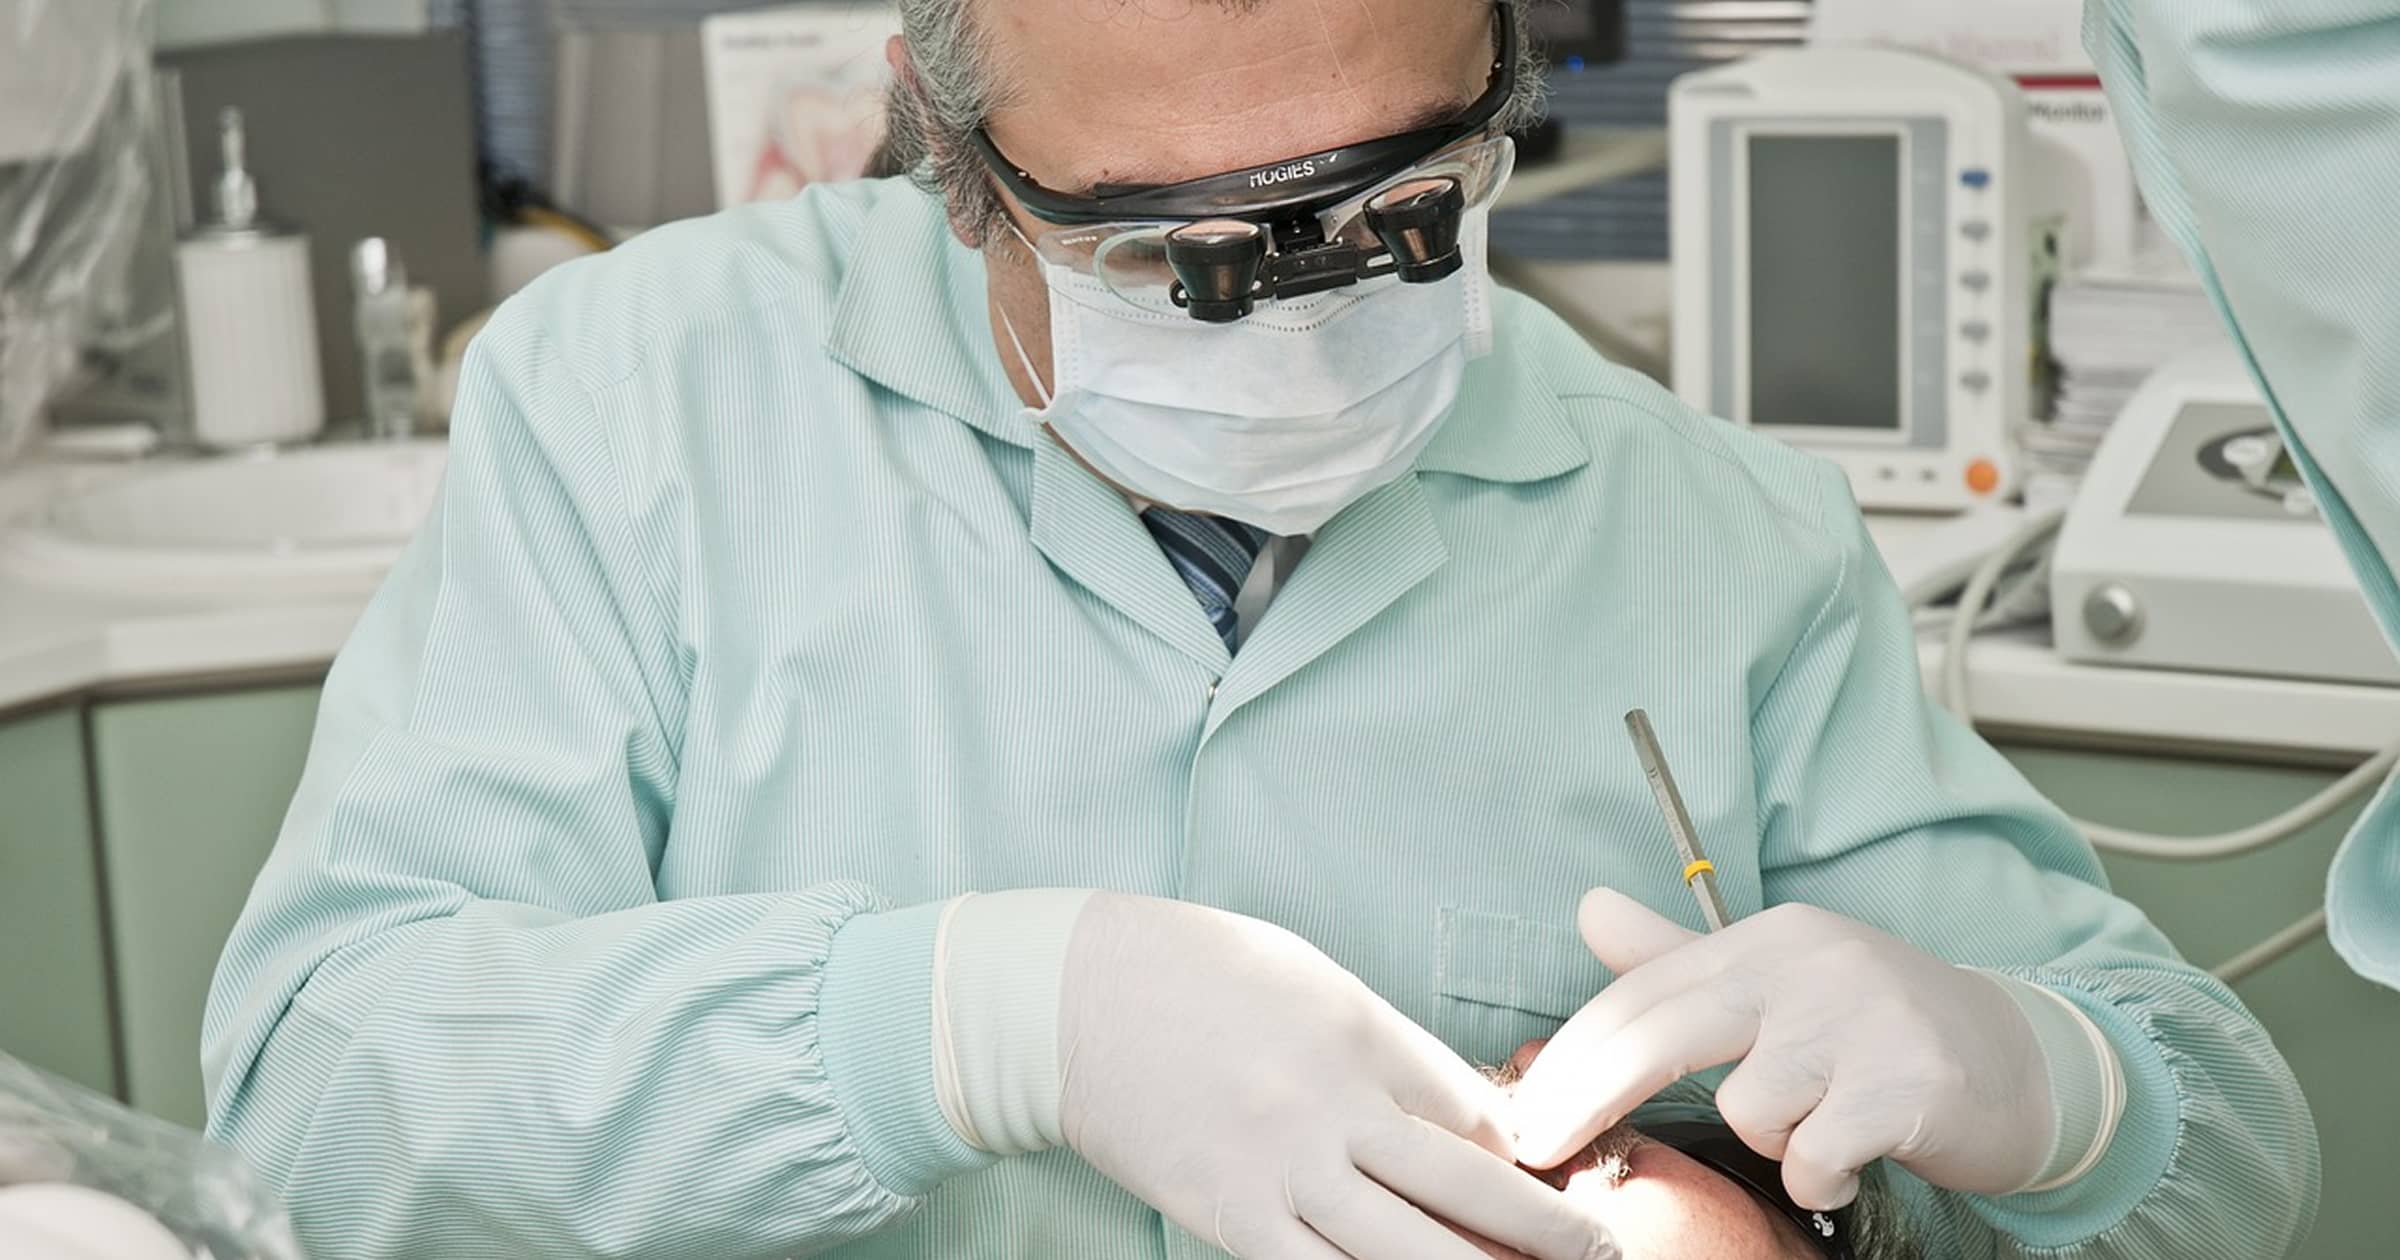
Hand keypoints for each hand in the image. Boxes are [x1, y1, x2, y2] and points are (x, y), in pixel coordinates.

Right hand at [1056, 893, 1616, 1259]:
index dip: (1526, 1163)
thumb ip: (1385, 1045)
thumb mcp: (1312, 980)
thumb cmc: (1193, 971)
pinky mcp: (1229, 1216)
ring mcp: (1283, 1168)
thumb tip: (1459, 1109)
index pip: (1477, 1116)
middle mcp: (1336, 1106)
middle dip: (1550, 1236)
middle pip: (1469, 1189)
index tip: (1556, 1191)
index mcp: (1364, 1034)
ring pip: (1408, 1252)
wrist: (1069, 995)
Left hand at [1508, 890, 2056, 1209]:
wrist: (2021, 1064)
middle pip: (1663, 1036)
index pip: (1644, 994)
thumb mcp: (1779, 983)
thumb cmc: (1877, 1030)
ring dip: (1775, 1139)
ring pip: (1750, 1111)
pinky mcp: (1907, 1082)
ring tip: (1822, 1124)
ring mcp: (1861, 1019)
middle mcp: (1811, 964)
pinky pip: (1813, 1154)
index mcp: (1770, 938)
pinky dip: (1823, 1174)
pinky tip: (1853, 1158)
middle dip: (1586, 1099)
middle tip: (1540, 1152)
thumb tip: (1588, 908)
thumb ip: (1678, 957)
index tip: (1521, 1115)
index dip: (1570, 1058)